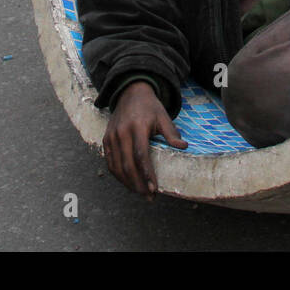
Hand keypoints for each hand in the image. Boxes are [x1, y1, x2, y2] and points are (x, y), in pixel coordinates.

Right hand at [102, 80, 186, 198]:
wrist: (130, 92)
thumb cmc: (150, 107)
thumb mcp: (163, 116)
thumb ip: (171, 133)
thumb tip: (183, 147)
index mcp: (137, 127)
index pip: (140, 155)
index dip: (146, 174)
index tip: (154, 189)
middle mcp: (121, 133)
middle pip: (127, 165)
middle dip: (138, 184)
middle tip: (149, 197)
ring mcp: (111, 136)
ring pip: (116, 166)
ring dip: (127, 183)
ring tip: (140, 193)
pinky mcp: (106, 139)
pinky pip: (110, 162)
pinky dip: (118, 175)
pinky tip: (128, 183)